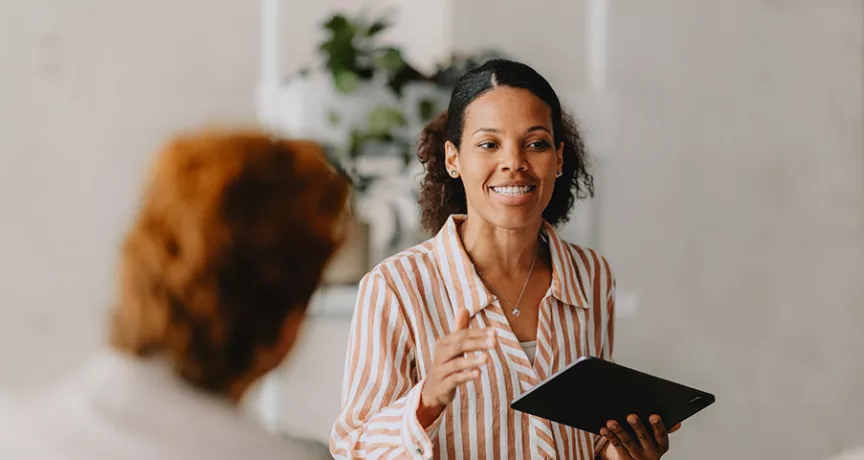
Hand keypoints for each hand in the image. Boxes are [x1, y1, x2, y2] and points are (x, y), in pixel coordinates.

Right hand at [417, 308, 496, 426]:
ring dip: (472, 360)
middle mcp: (440, 355)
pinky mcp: (443, 385)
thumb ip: (459, 329)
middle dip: (477, 343)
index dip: (479, 333)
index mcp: (444, 343)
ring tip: (487, 358)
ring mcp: (440, 370)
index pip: (462, 335)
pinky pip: (454, 379)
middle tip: (494, 342)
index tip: (495, 332)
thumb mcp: (451, 347)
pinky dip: (466, 376)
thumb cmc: (446, 364)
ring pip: (456, 364)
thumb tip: (463, 308)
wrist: (432, 390)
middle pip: (459, 346)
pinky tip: (478, 373)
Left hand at [600, 414, 680, 459]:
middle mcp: (651, 453)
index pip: (661, 435)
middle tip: (631, 416)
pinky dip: (610, 436)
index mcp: (661, 445)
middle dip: (638, 427)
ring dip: (619, 431)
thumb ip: (664, 429)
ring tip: (612, 422)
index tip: (653, 415)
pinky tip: (604, 429)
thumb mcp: (657, 437)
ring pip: (628, 442)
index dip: (658, 426)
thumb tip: (678, 423)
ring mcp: (637, 457)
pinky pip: (617, 446)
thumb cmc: (647, 442)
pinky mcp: (624, 458)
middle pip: (644, 438)